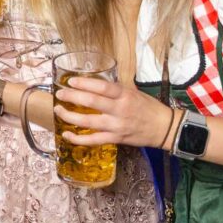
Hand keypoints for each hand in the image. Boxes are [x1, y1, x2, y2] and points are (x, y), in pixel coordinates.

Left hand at [54, 76, 173, 148]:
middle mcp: (119, 110)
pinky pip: (93, 140)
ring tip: (58, 110)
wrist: (164, 128)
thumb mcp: (133, 92)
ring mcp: (116, 126)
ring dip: (70, 115)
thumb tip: (93, 84)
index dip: (84, 83)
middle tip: (59, 94)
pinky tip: (67, 134)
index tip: (70, 81)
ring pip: (88, 121)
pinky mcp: (116, 139)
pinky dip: (78, 139)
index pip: (102, 87)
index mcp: (124, 95)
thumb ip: (114, 90)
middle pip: (91, 102)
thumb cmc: (148, 107)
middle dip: (72, 97)